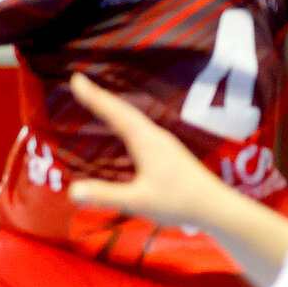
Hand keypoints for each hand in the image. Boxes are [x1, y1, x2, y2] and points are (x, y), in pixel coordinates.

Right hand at [68, 73, 222, 224]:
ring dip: (115, 110)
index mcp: (146, 141)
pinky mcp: (170, 154)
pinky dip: (125, 124)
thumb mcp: (138, 201)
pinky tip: (126, 132)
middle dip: (102, 98)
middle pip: (124, 112)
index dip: (95, 97)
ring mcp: (165, 144)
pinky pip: (141, 130)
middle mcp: (155, 136)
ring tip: (98, 102)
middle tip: (81, 85)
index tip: (76, 79)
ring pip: (135, 120)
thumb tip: (72, 191)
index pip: (115, 113)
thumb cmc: (178, 201)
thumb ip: (105, 195)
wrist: (216, 207)